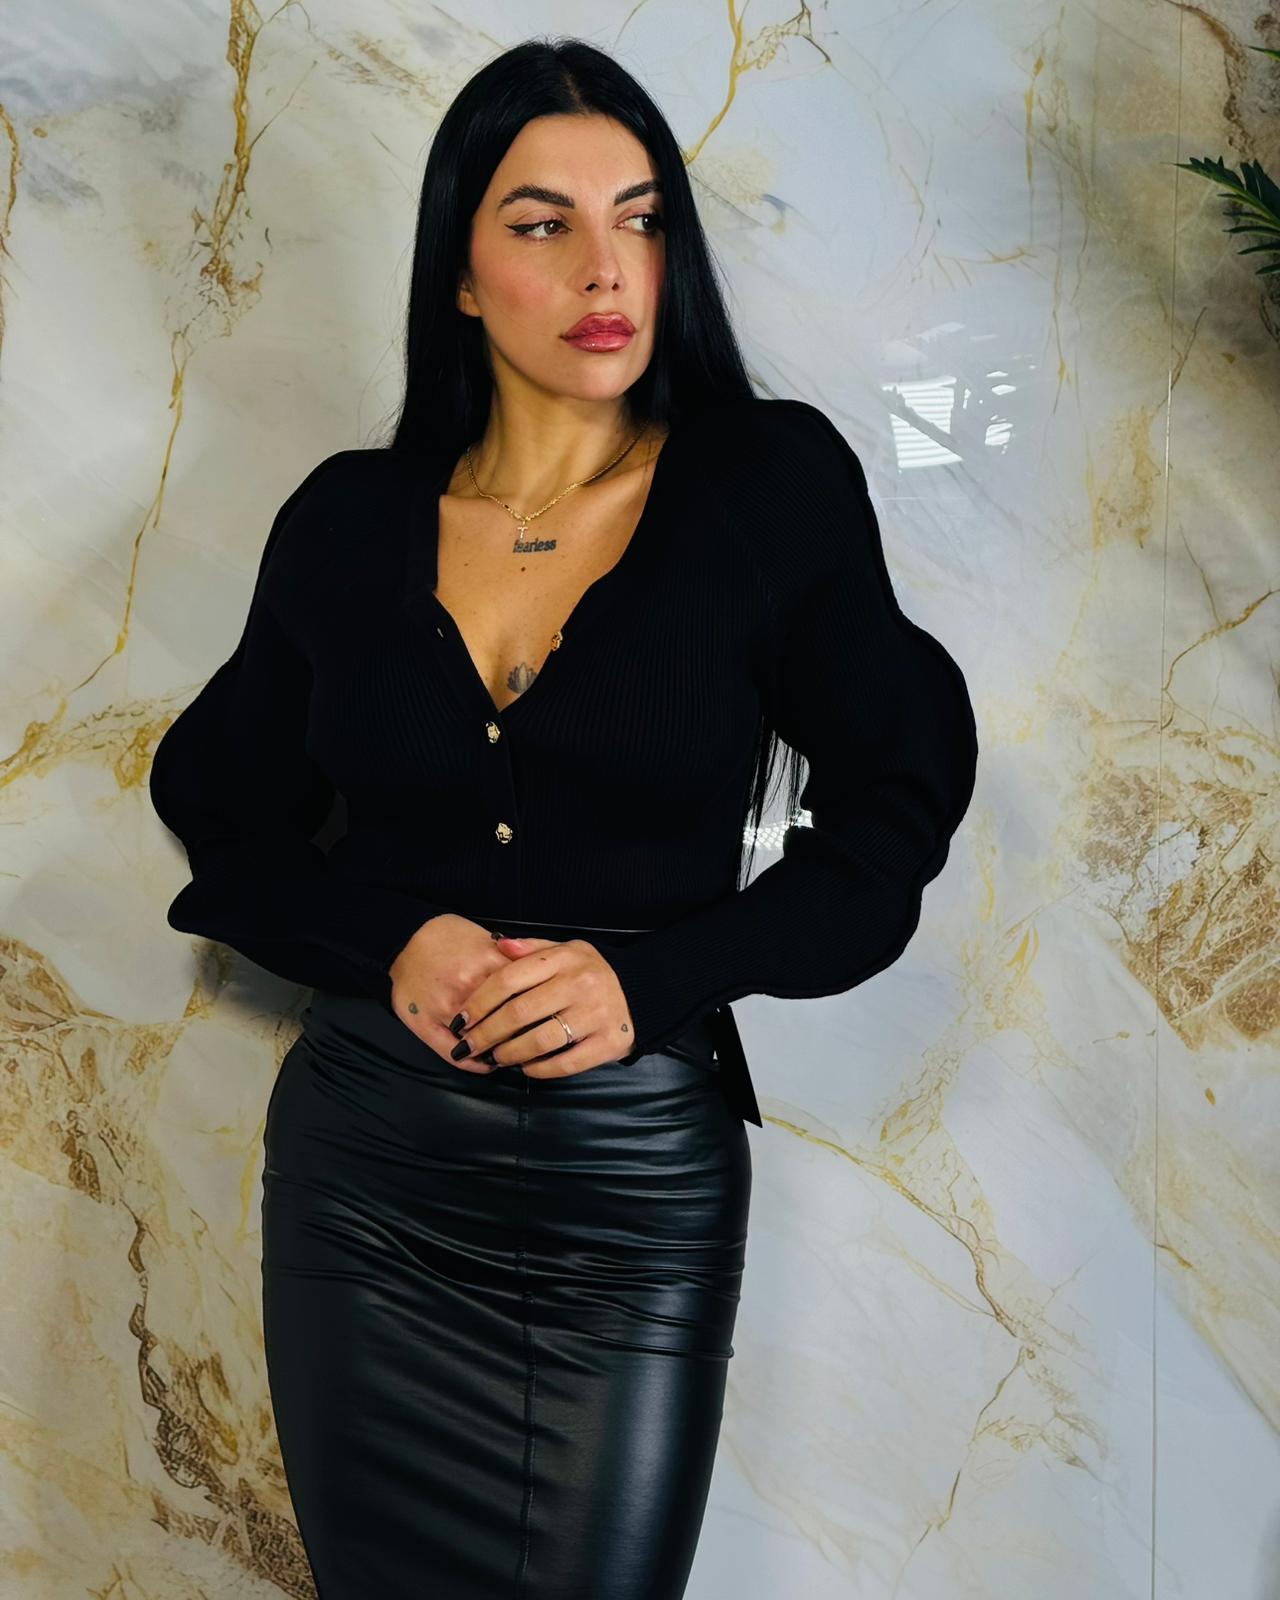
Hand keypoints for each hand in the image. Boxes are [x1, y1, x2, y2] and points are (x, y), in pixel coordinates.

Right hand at [388, 914, 524, 1073]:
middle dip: (523, 1034)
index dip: (539, 1010)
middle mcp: (468, 987)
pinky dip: (474, 1064)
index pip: (526, 994)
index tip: (548, 1019)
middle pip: (506, 1022)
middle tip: (534, 1041)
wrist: (404, 940)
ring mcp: (446, 1008)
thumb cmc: (447, 938)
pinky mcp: (425, 1024)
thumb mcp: (485, 938)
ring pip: (482, 1040)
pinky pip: (453, 1053)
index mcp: (487, 963)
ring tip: (512, 1054)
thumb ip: (512, 958)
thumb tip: (539, 977)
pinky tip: (486, 1063)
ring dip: (500, 1050)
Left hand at [451, 935, 637, 1077]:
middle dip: (486, 1034)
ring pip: (539, 1041)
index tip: (461, 1019)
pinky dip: (539, 1069)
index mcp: (564, 959)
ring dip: (509, 1054)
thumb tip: (497, 943)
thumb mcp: (565, 951)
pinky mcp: (608, 1043)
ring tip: (496, 1058)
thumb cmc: (592, 973)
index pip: (509, 979)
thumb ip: (531, 948)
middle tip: (469, 1046)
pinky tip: (526, 1068)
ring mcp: (595, 1015)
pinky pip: (565, 1063)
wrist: (642, 993)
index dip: (479, 1002)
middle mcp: (580, 984)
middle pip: (518, 1013)